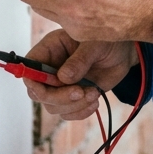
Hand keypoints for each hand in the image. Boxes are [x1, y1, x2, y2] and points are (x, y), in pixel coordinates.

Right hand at [22, 29, 137, 121]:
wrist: (123, 52)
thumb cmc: (107, 40)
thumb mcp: (96, 44)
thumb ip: (80, 60)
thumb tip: (63, 78)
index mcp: (50, 49)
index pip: (29, 68)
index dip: (35, 81)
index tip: (57, 84)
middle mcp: (50, 69)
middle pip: (38, 93)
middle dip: (58, 97)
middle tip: (81, 92)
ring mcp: (60, 85)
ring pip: (53, 107)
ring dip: (73, 105)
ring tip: (94, 93)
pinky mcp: (72, 97)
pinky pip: (67, 113)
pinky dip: (80, 112)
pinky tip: (94, 101)